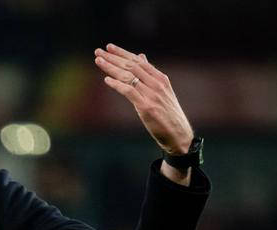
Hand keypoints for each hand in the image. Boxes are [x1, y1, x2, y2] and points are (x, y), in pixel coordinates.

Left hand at [95, 44, 194, 180]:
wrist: (178, 134)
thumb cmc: (168, 114)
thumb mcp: (162, 91)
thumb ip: (150, 74)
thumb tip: (141, 57)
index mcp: (160, 78)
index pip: (138, 61)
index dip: (122, 53)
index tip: (109, 47)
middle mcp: (156, 83)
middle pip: (131, 66)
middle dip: (113, 58)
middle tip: (98, 51)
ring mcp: (152, 94)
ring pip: (128, 76)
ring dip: (111, 67)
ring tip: (98, 61)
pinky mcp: (146, 107)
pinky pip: (129, 92)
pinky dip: (117, 84)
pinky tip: (106, 80)